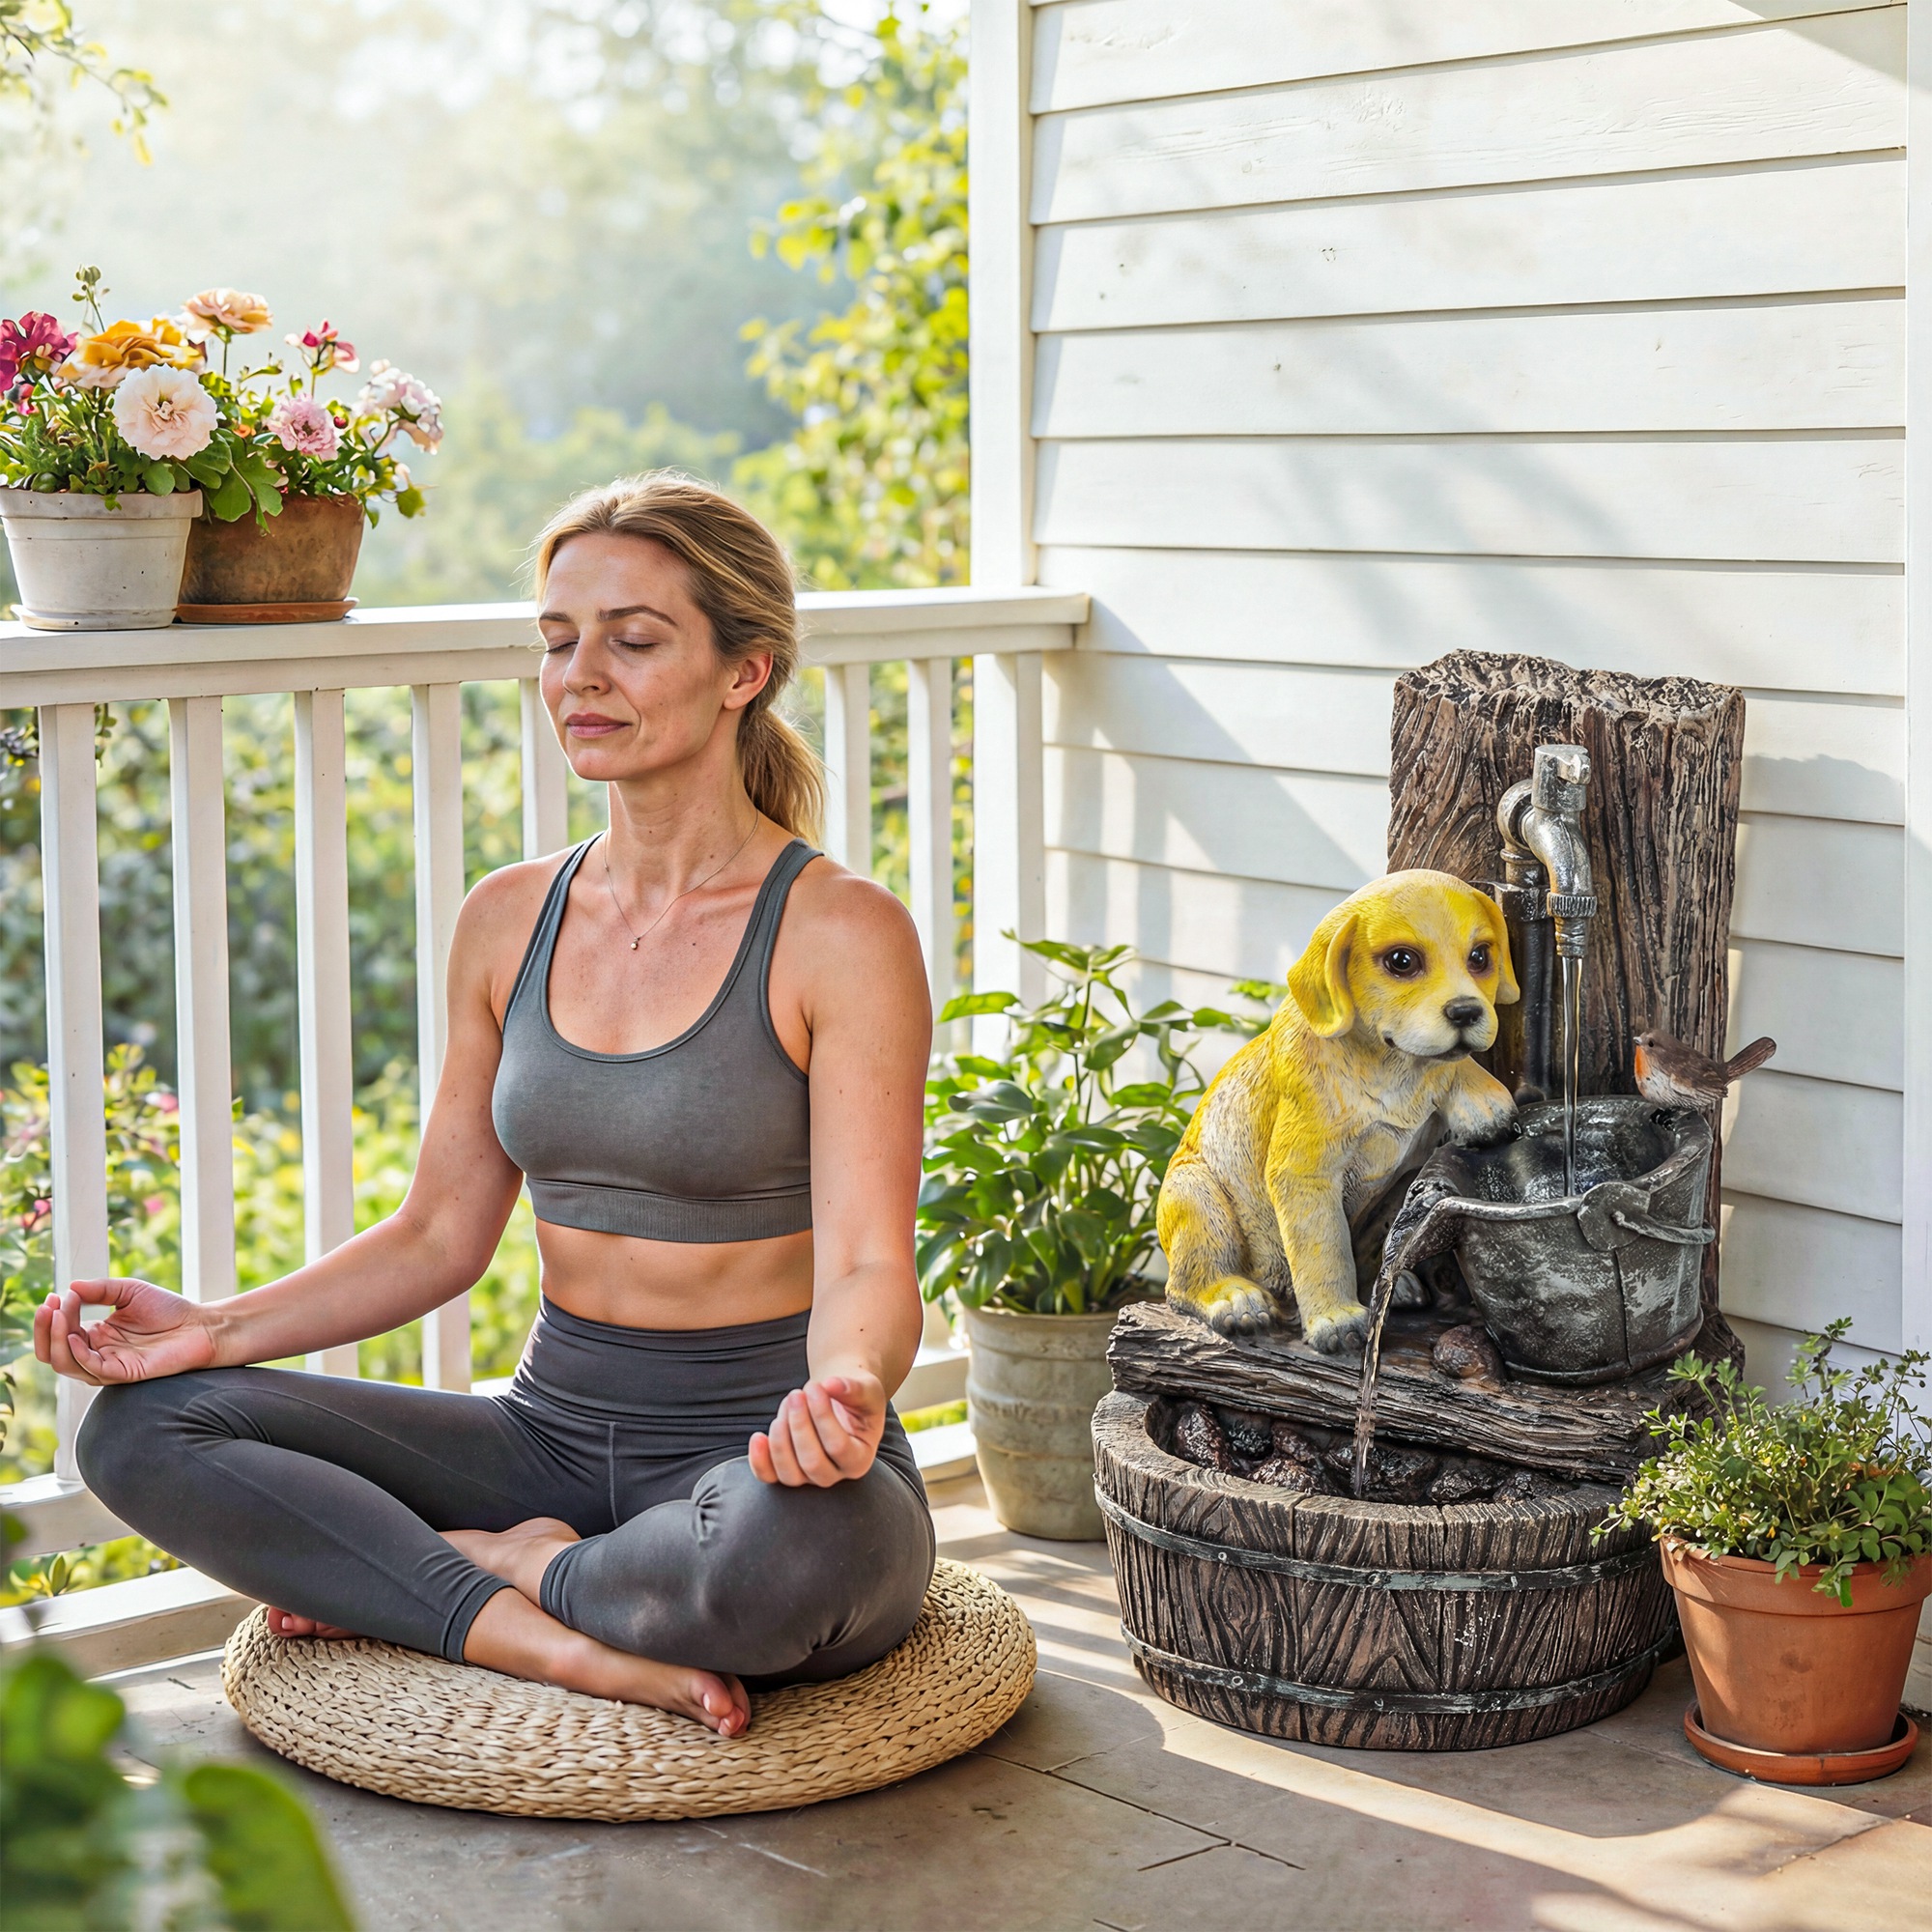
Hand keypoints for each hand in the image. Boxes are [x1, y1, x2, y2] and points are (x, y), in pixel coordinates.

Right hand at [34, 1278, 218, 1386]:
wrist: (201, 1325)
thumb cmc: (168, 1309)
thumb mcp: (129, 1291)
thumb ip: (100, 1290)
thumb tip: (69, 1287)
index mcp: (95, 1335)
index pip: (59, 1332)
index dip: (52, 1315)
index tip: (55, 1295)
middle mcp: (97, 1352)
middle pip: (53, 1351)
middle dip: (44, 1330)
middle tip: (47, 1306)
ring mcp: (109, 1364)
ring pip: (66, 1363)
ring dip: (56, 1339)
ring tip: (59, 1314)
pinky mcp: (124, 1373)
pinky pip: (92, 1370)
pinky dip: (78, 1354)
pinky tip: (75, 1335)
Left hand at [748, 1371, 885, 1486]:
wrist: (839, 1399)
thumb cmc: (856, 1396)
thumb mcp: (866, 1388)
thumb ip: (854, 1388)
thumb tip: (830, 1384)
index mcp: (859, 1459)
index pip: (838, 1447)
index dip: (822, 1416)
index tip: (815, 1386)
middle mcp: (835, 1475)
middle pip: (812, 1463)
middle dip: (799, 1425)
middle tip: (796, 1394)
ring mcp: (809, 1477)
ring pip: (789, 1474)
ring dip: (780, 1437)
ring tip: (787, 1404)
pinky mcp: (787, 1471)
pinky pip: (769, 1476)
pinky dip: (759, 1460)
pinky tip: (758, 1437)